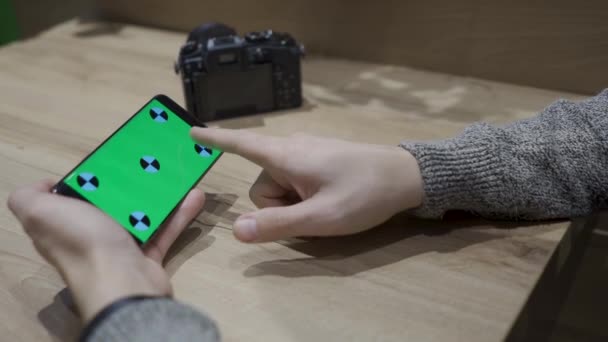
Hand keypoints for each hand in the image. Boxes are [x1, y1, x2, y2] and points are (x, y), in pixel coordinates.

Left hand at [7, 180, 204, 321]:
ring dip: (159, 195)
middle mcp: (89, 236)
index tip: (104, 161)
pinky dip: (179, 213)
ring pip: (140, 215)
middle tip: (146, 161)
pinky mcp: (147, 257)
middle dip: (127, 183)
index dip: (83, 179)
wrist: (123, 283)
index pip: (69, 199)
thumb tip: (46, 185)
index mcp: (64, 225)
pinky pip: (165, 230)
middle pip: (108, 204)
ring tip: (175, 175)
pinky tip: (194, 195)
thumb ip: (28, 197)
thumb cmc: (83, 242)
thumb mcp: (40, 213)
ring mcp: (120, 248)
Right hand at [191, 128, 423, 242]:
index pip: (242, 144)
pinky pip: (296, 180)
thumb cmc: (363, 195)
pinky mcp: (320, 158)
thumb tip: (236, 230)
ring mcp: (307, 152)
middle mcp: (292, 148)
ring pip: (280, 186)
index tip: (190, 131)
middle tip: (312, 214)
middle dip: (278, 207)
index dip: (215, 140)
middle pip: (262, 185)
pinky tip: (329, 200)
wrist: (405, 176)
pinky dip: (304, 196)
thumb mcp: (320, 218)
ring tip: (325, 207)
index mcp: (287, 156)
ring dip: (294, 204)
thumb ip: (277, 225)